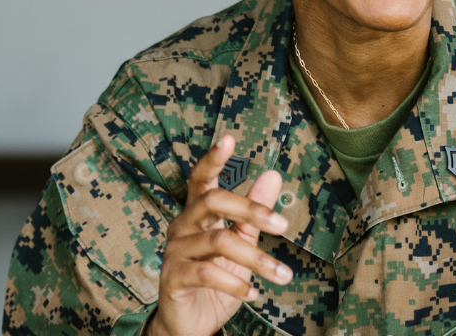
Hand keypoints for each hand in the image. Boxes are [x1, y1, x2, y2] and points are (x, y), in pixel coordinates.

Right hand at [145, 135, 290, 335]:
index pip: (201, 181)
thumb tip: (272, 176)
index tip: (229, 139)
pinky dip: (235, 283)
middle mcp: (181, 227)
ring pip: (217, 242)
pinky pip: (206, 273)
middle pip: (211, 202)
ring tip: (282, 275)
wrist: (191, 324)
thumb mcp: (241, 247)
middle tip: (283, 225)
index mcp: (196, 216)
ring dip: (257, 259)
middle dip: (250, 210)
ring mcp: (174, 252)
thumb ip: (253, 215)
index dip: (212, 160)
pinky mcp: (172, 278)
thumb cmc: (216, 283)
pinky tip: (254, 293)